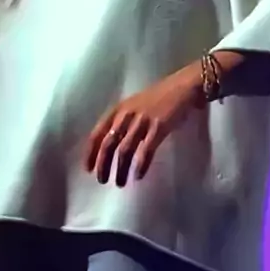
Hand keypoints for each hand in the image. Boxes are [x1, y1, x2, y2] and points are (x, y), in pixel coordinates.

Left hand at [85, 64, 202, 186]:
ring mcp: (142, 120)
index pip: (97, 133)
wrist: (182, 88)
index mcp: (118, 109)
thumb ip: (122, 122)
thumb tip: (110, 147)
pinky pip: (146, 150)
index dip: (91, 152)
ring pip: (125, 150)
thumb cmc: (158, 98)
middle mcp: (127, 114)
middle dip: (103, 164)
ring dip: (120, 169)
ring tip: (120, 182)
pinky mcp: (158, 127)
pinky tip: (138, 176)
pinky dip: (140, 165)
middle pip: (109, 144)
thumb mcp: (134, 105)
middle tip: (102, 180)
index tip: (88, 169)